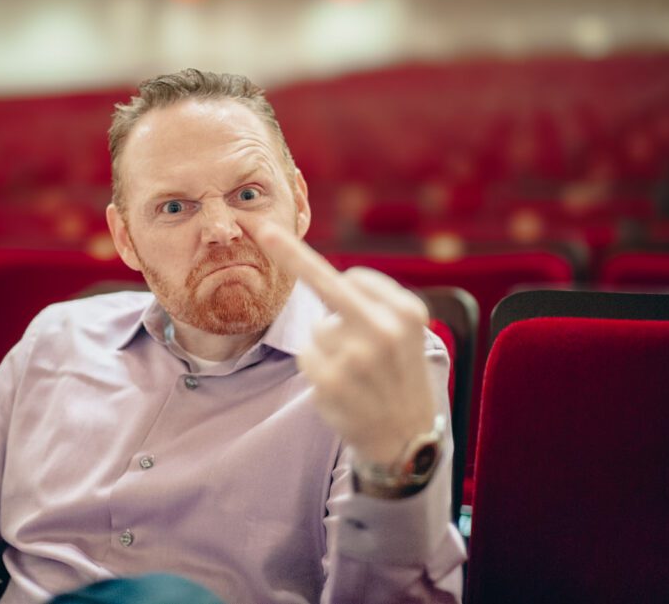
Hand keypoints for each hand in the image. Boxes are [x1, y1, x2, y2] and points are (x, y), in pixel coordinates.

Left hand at [253, 221, 437, 466]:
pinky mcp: (331, 382)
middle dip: (290, 253)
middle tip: (261, 229)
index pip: (355, 278)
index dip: (343, 285)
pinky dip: (317, 366)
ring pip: (317, 329)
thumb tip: (328, 278)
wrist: (407, 440)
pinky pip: (307, 354)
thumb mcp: (406, 335)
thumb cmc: (400, 376)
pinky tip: (343, 387)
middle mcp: (383, 331)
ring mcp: (356, 358)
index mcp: (406, 314)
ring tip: (357, 373)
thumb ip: (375, 305)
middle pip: (325, 284)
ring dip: (328, 346)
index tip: (296, 244)